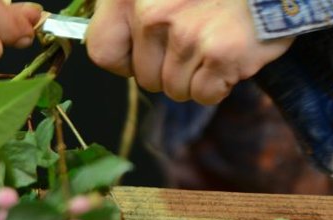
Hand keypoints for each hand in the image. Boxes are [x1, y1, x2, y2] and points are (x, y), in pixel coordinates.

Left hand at [86, 0, 293, 104]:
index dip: (126, 62)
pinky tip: (231, 55)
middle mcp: (151, 11)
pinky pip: (204, 94)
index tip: (145, 55)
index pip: (101, 49)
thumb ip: (134, 10)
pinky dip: (220, 84)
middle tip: (198, 40)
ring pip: (174, 89)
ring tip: (216, 42)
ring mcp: (185, 32)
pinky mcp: (219, 53)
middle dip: (171, 70)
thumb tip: (118, 54)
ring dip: (197, 76)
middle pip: (144, 78)